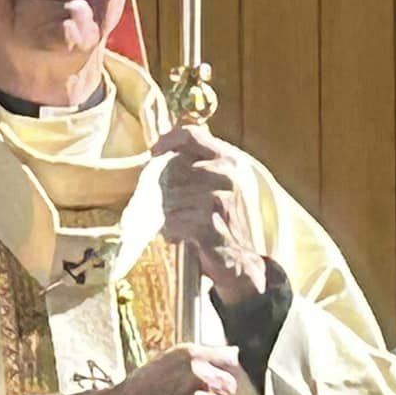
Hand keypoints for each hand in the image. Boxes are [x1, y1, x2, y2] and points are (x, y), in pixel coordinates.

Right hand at [66, 342, 241, 394]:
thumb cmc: (136, 390)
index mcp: (192, 355)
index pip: (229, 359)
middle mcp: (202, 377)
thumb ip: (202, 355)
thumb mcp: (166, 360)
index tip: (216, 374)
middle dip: (217, 391)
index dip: (222, 369)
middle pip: (230, 385)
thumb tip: (233, 353)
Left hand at [155, 123, 267, 306]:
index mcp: (229, 160)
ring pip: (169, 196)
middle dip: (164, 187)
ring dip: (167, 211)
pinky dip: (171, 229)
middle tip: (165, 202)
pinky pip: (172, 219)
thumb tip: (162, 154)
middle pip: (173, 167)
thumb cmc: (223, 220)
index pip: (192, 134)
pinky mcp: (209, 224)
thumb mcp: (217, 186)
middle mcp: (227, 174)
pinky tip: (179, 235)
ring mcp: (220, 199)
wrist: (241, 259)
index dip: (168, 141)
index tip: (154, 153)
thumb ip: (198, 166)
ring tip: (177, 222)